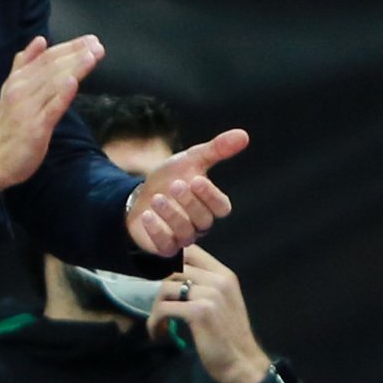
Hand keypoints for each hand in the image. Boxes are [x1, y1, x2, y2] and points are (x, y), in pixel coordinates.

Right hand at [0, 34, 104, 192]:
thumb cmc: (8, 124)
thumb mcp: (12, 88)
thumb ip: (25, 64)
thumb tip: (40, 40)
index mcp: (18, 80)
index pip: (46, 58)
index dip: (68, 47)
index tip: (90, 40)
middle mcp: (22, 90)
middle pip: (52, 67)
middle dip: (76, 54)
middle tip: (98, 44)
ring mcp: (28, 108)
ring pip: (54, 83)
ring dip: (74, 68)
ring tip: (93, 56)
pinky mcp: (36, 127)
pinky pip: (51, 108)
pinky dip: (63, 94)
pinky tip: (74, 82)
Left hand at [127, 129, 247, 255]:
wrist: (139, 195)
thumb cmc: (170, 179)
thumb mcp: (191, 160)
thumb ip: (216, 149)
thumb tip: (243, 135)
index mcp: (210, 205)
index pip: (221, 207)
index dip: (211, 195)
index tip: (197, 179)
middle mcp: (200, 224)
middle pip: (204, 220)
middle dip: (190, 202)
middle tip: (175, 185)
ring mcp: (182, 238)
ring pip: (186, 234)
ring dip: (171, 215)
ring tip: (156, 199)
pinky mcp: (164, 248)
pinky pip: (166, 247)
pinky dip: (157, 231)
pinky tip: (147, 216)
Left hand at [146, 245, 270, 382]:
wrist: (243, 364)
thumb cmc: (229, 336)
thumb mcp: (223, 302)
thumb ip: (203, 284)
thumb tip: (172, 274)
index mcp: (224, 274)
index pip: (190, 250)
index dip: (169, 259)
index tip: (159, 277)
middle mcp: (218, 280)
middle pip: (173, 268)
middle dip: (159, 287)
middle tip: (157, 305)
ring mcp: (210, 294)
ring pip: (165, 287)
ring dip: (155, 307)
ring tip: (158, 322)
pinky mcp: (199, 312)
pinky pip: (164, 308)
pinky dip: (155, 321)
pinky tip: (159, 332)